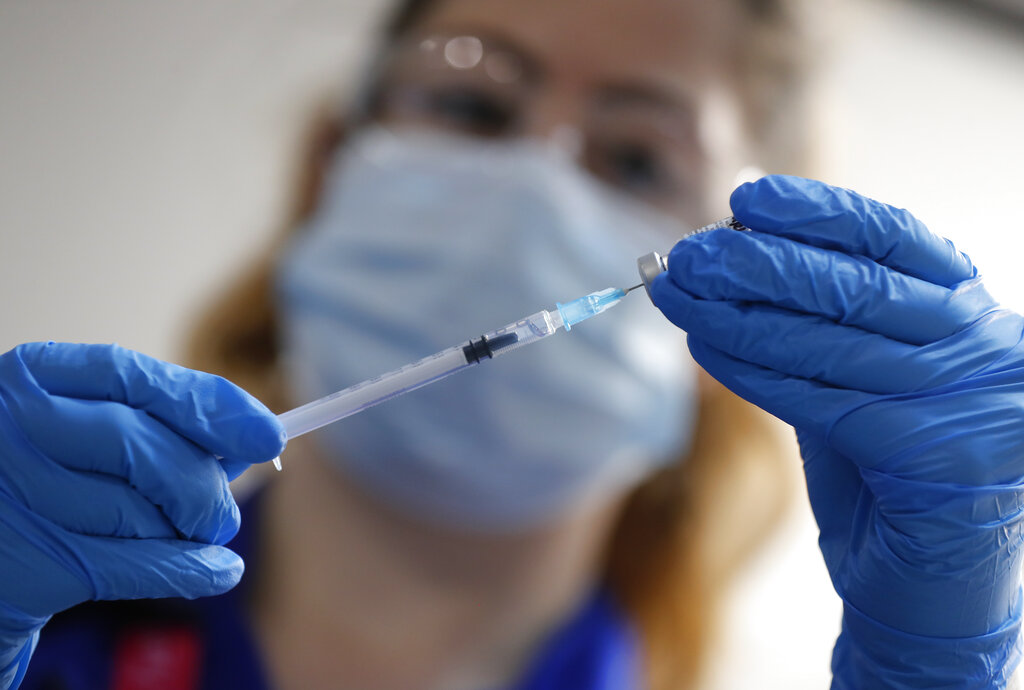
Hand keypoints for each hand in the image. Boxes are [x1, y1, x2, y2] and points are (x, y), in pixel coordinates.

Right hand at [0, 342, 284, 686]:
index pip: (137, 378)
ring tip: (193, 536)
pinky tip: (219, 569)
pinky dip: (192, 570)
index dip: (211, 405)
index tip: (269, 434)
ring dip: (188, 532)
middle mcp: (15, 426)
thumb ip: (163, 426)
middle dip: (203, 487)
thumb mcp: (90, 428)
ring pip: (141, 511)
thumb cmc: (52, 476)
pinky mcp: (26, 563)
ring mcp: (15, 493)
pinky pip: (137, 564)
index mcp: (36, 376)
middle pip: (145, 449)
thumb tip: (253, 440)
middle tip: (224, 513)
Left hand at [651, 176, 1023, 686]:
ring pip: (829, 340)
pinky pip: (820, 399)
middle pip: (855, 284)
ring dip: (737, 314)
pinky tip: (703, 347)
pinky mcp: (938, 459)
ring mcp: (971, 403)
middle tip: (687, 253)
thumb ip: (816, 325)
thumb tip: (733, 257)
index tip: (746, 197)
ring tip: (677, 294)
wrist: (930, 586)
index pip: (894, 239)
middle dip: (758, 263)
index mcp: (972, 315)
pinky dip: (751, 370)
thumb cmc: (889, 474)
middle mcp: (985, 348)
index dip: (818, 211)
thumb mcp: (862, 381)